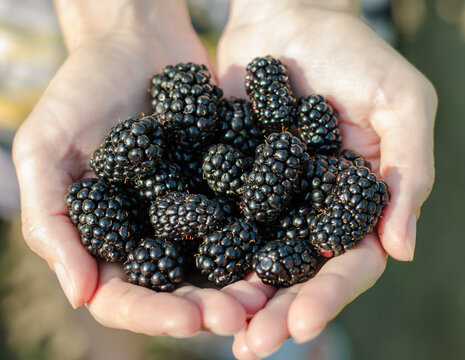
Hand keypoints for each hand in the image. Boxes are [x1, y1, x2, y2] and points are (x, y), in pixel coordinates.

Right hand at [12, 1, 265, 337]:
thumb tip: (80, 296)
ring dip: (240, 284)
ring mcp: (189, 214)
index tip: (189, 321)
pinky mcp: (222, 188)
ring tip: (267, 295)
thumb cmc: (81, 88)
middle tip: (239, 317)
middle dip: (206, 307)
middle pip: (177, 289)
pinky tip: (285, 250)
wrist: (138, 42)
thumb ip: (51, 220)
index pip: (124, 294)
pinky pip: (242, 219)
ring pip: (216, 264)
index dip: (153, 313)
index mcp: (105, 238)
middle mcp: (150, 234)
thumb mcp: (45, 148)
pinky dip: (261, 238)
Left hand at [217, 1, 436, 357]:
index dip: (330, 295)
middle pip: (298, 273)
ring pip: (254, 257)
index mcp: (358, 202)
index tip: (301, 325)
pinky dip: (202, 249)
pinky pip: (216, 220)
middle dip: (277, 310)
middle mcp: (313, 210)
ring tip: (213, 327)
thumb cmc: (355, 54)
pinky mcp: (230, 181)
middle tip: (250, 347)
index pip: (350, 261)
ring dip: (236, 295)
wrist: (291, 15)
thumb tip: (403, 251)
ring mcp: (270, 199)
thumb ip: (409, 172)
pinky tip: (181, 279)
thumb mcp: (403, 103)